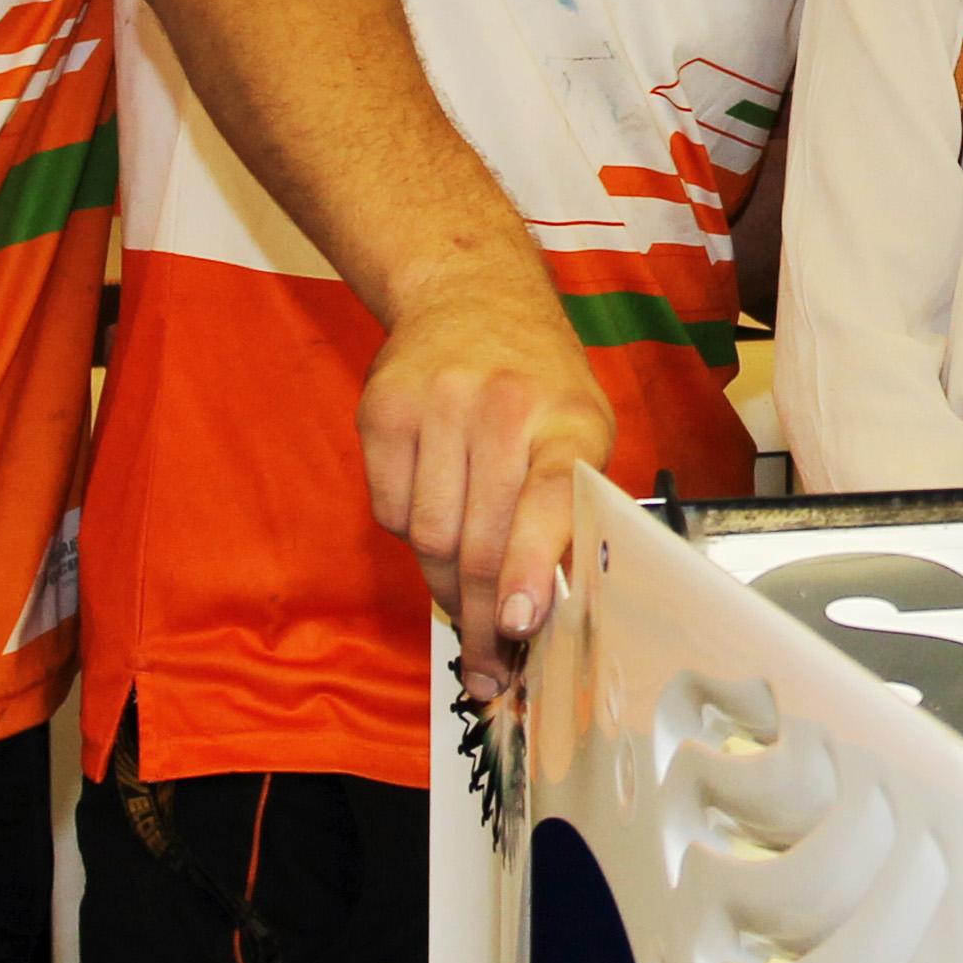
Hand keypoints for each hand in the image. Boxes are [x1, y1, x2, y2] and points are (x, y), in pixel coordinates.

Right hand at [361, 279, 620, 694]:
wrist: (469, 296)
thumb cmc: (538, 385)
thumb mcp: (581, 432)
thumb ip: (568, 513)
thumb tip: (544, 616)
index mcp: (569, 418)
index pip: (551, 499)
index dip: (532, 567)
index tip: (521, 622)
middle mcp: (502, 406)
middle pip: (480, 540)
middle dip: (486, 618)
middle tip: (492, 666)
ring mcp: (436, 404)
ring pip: (428, 537)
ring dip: (445, 583)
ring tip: (464, 590)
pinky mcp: (382, 410)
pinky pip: (390, 512)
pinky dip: (410, 535)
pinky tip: (434, 514)